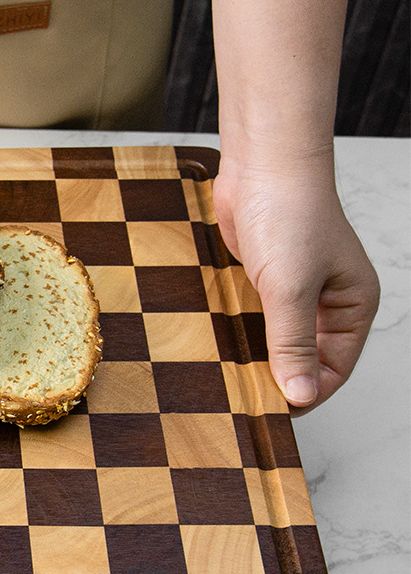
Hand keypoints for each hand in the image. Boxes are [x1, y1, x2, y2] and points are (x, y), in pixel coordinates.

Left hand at [212, 156, 378, 413]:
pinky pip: (254, 316)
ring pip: (277, 338)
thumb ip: (293, 343)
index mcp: (353, 305)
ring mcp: (293, 288)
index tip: (270, 411)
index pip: (334, 368)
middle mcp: (328, 300)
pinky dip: (240, 331)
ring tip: (228, 378)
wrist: (261, 163)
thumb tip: (300, 394)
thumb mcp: (292, 288)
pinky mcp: (262, 276)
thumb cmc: (290, 213)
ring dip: (256, 356)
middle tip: (244, 399)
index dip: (306, 392)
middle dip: (279, 377)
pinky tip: (218, 345)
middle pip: (306, 357)